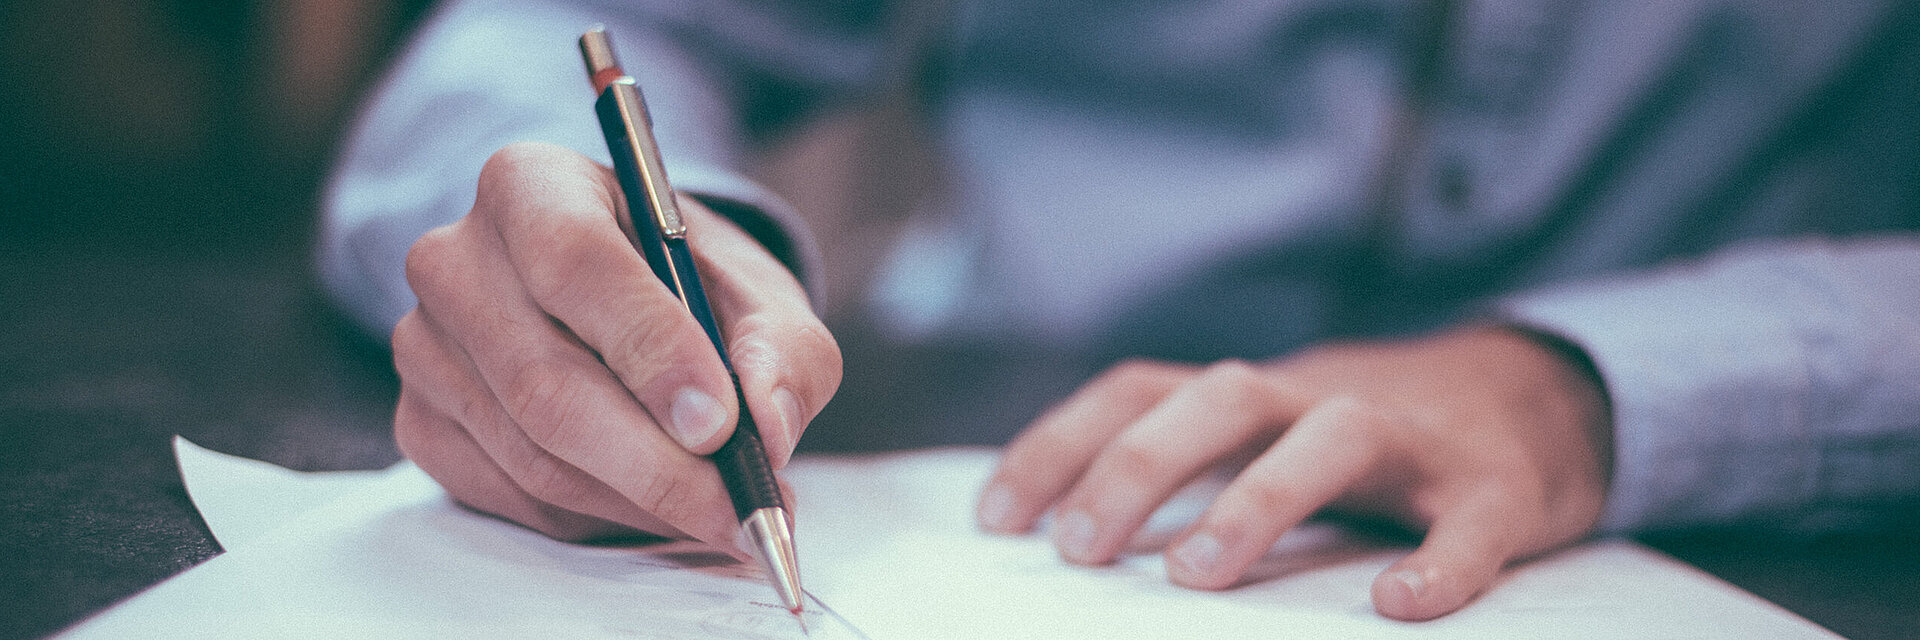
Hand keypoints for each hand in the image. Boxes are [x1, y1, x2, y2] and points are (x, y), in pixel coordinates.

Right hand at [392, 142, 839, 548]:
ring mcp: (425, 346)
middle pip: (545, 381)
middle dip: (656, 464)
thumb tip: (767, 426)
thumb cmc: (690, 286)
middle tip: (738, 508)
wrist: (625, 304)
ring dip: (639, 502)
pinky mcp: (421, 422)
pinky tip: (655, 506)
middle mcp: (456, 259)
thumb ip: (783, 350)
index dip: (649, 348)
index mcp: (532, 184)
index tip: (720, 422)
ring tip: (720, 512)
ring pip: (533, 455)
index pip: (575, 262)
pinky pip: (512, 497)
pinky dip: (598, 518)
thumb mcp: (760, 294)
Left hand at [974, 326, 1610, 620]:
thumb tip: (1069, 537)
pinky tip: (1401, 605)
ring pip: (1333, 436)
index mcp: (1254, 396)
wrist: (1539, 396)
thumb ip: (1186, 469)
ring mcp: (1414, 439)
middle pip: (1221, 397)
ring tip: (1196, 574)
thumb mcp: (1267, 435)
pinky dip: (1440, 562)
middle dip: (1140, 465)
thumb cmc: (1369, 441)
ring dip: (1258, 497)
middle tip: (1080, 549)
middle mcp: (1320, 399)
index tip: (996, 519)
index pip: (1139, 391)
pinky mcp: (1497, 487)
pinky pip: (1469, 521)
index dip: (1060, 445)